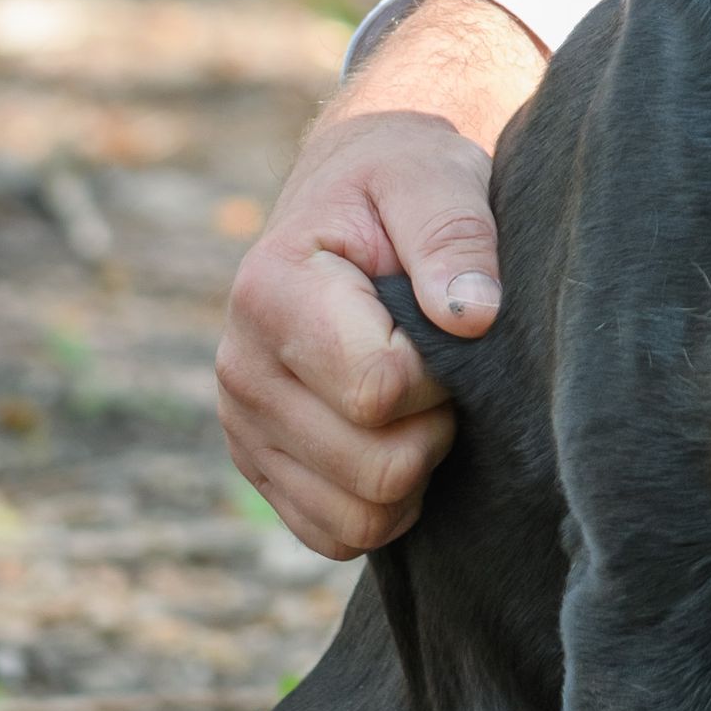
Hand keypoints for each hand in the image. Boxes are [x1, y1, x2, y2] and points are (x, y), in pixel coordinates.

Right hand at [213, 0, 544, 555]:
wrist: (356, 202)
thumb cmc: (402, 184)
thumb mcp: (434, 175)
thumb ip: (455, 234)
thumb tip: (471, 317)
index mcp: (270, 291)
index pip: (377, 390)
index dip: (442, 373)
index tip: (451, 326)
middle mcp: (239, 368)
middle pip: (374, 467)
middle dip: (435, 426)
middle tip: (445, 369)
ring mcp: (244, 427)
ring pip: (360, 517)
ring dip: (416, 470)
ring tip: (423, 399)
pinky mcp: (263, 468)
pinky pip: (338, 535)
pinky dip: (386, 505)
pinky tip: (399, 436)